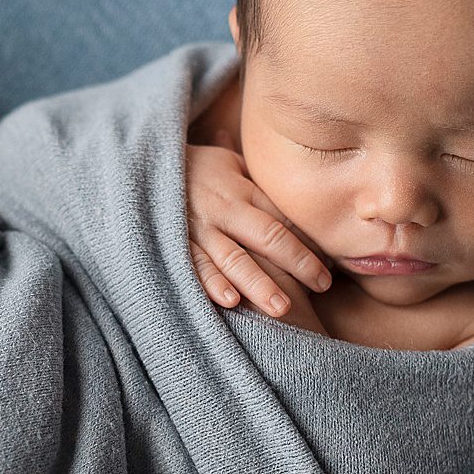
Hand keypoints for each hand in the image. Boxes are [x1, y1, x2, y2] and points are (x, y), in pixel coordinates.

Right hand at [185, 143, 332, 318]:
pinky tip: (231, 301)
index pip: (283, 217)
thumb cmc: (195, 170)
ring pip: (234, 258)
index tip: (331, 263)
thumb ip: (259, 182)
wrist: (142, 166)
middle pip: (268, 235)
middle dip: (297, 262)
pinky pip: (195, 266)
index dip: (309, 240)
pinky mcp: (175, 245)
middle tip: (322, 286)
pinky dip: (211, 283)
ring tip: (282, 308)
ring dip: (259, 283)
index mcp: (242, 190)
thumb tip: (302, 192)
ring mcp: (199, 228)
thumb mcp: (229, 164)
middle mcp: (224, 209)